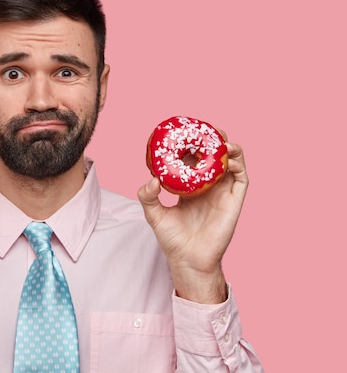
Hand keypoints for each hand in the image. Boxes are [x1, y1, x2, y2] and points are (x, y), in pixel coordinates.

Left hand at [137, 141, 248, 302]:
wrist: (188, 260)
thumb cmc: (172, 239)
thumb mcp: (154, 214)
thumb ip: (147, 196)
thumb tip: (151, 180)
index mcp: (191, 187)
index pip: (193, 159)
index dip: (191, 144)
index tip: (185, 131)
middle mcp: (209, 187)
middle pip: (214, 156)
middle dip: (211, 140)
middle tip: (203, 128)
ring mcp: (223, 193)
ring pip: (232, 162)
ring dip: (228, 147)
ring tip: (220, 138)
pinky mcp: (234, 201)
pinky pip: (241, 178)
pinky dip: (238, 163)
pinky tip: (228, 157)